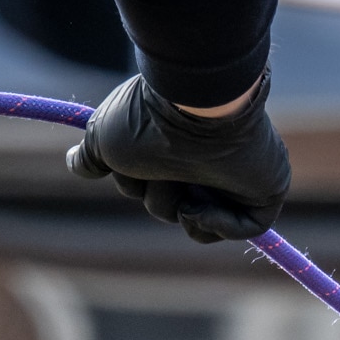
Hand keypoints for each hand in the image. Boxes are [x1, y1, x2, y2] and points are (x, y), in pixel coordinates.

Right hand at [67, 74, 290, 243]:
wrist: (199, 109)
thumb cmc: (149, 121)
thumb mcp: (105, 138)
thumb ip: (91, 156)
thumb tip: (75, 165)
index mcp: (170, 147)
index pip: (148, 188)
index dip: (133, 185)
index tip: (129, 168)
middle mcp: (200, 161)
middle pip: (169, 208)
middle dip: (155, 197)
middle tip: (160, 171)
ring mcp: (233, 178)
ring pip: (199, 222)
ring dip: (180, 207)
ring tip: (182, 178)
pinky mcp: (264, 193)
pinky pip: (243, 230)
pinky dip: (217, 224)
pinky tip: (203, 203)